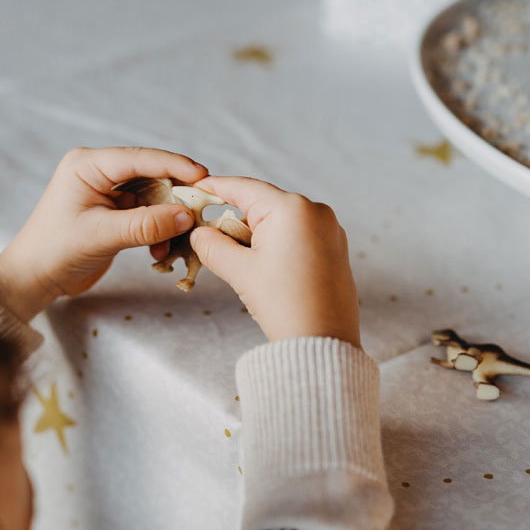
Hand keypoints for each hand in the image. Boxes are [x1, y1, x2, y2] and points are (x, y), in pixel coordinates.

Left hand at [0, 147, 208, 319]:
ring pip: (152, 197)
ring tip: (175, 241)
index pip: (140, 158)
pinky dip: (157, 231)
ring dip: (167, 219)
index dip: (174, 166)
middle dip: (175, 196)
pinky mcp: (113, 212)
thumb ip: (145, 224)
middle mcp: (99, 172)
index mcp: (88, 165)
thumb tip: (186, 215)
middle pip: (151, 175)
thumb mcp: (102, 235)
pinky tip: (159, 250)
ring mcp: (107, 192)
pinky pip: (146, 215)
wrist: (35, 278)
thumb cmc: (55, 250)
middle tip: (199, 213)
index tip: (204, 178)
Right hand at [188, 177, 360, 348]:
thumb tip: (199, 233)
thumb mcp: (239, 271)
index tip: (195, 188)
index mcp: (292, 209)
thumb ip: (212, 245)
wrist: (322, 342)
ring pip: (280, 221)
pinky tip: (266, 269)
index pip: (244, 188)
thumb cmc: (284, 305)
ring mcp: (329, 229)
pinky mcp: (335, 248)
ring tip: (243, 264)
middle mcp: (316, 211)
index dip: (215, 187)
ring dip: (256, 235)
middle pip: (263, 205)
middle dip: (235, 220)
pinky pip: (298, 235)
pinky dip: (276, 244)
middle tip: (211, 240)